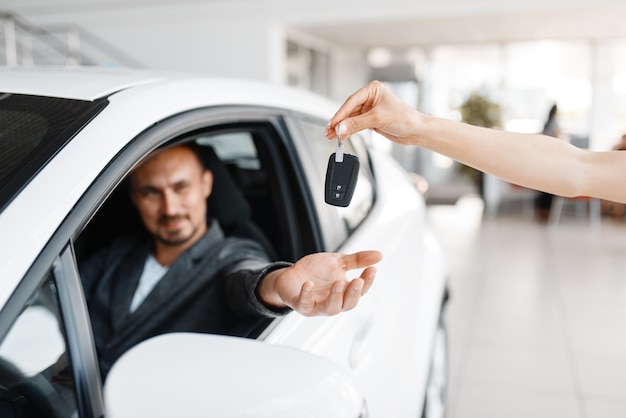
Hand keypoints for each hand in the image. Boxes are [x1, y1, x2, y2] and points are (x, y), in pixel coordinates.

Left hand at [258, 250, 382, 315]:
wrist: (291, 275)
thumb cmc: (316, 271)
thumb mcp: (338, 262)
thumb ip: (357, 260)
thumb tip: (380, 255)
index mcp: (344, 292)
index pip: (360, 290)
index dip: (368, 282)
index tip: (372, 269)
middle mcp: (333, 302)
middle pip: (348, 304)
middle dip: (353, 293)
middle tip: (358, 280)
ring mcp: (317, 305)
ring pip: (330, 309)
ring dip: (335, 297)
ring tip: (338, 283)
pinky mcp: (300, 304)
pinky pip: (304, 304)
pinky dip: (307, 295)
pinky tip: (308, 284)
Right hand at [325, 80, 422, 145]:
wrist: (416, 131)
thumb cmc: (404, 118)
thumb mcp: (377, 119)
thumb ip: (357, 124)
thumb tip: (341, 127)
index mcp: (373, 89)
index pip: (352, 101)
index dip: (340, 113)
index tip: (333, 123)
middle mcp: (370, 98)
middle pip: (349, 110)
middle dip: (339, 122)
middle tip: (330, 131)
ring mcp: (370, 110)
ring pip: (351, 119)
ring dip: (342, 128)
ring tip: (332, 136)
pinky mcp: (371, 120)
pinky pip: (356, 125)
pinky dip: (348, 131)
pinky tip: (341, 136)